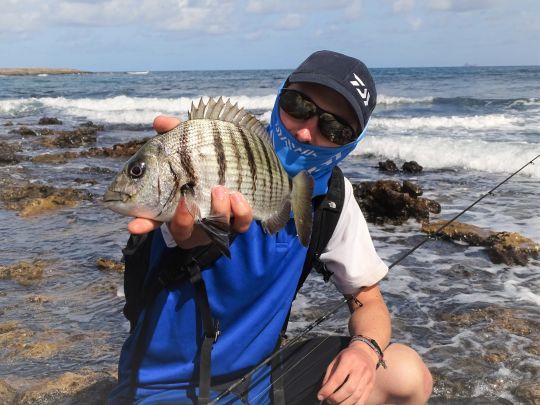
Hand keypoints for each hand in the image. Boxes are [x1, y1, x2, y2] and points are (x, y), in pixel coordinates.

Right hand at [127, 115, 252, 247]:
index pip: (152, 219)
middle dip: (183, 218)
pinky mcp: (239, 220)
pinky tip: (238, 196)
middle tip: (187, 200)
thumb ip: (174, 135)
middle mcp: (193, 218)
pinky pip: (242, 223)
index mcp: (173, 205)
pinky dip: (241, 212)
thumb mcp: (187, 146)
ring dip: (217, 209)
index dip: (142, 223)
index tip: (133, 226)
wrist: (237, 170)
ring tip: (220, 190)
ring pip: (215, 226)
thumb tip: (158, 121)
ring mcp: (217, 221)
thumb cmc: (203, 161)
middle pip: (183, 228)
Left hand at [317, 341, 378, 403]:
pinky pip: (363, 400)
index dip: (328, 390)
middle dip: (336, 398)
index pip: (338, 378)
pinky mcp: (371, 385)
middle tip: (329, 400)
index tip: (320, 396)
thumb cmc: (348, 356)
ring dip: (344, 404)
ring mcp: (368, 377)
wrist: (365, 352)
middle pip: (348, 389)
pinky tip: (346, 404)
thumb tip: (324, 391)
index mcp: (349, 360)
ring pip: (356, 396)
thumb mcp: (336, 360)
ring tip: (336, 404)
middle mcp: (360, 368)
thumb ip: (329, 375)